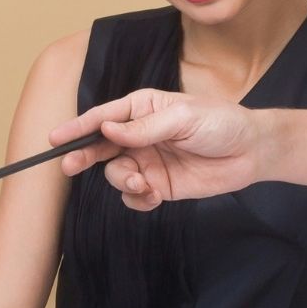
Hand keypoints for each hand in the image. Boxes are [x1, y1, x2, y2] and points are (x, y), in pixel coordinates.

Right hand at [48, 88, 267, 210]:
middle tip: (69, 166)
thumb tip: (107, 128)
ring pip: (115, 173)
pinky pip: (133, 196)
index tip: (55, 138)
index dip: (78, 126)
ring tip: (140, 184)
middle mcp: (140, 134)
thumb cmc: (221, 123)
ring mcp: (148, 160)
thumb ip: (145, 127)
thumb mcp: (183, 117)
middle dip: (84, 156)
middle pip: (100, 146)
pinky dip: (136, 199)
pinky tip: (152, 196)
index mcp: (143, 108)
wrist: (251, 152)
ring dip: (121, 181)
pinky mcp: (158, 185)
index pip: (104, 116)